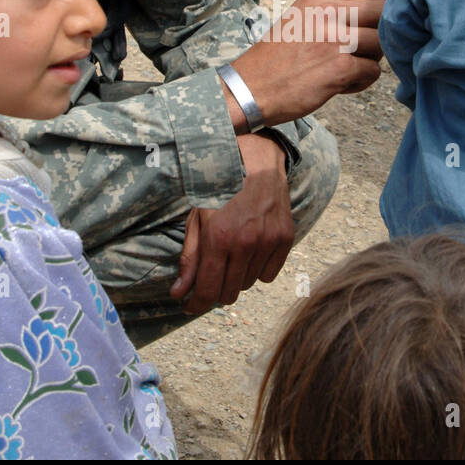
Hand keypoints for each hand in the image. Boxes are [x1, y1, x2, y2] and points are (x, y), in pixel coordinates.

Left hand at [169, 134, 293, 313]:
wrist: (255, 159)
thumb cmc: (218, 185)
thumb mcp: (196, 218)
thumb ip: (189, 258)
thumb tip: (179, 293)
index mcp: (219, 238)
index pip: (208, 291)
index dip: (196, 305)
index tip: (190, 306)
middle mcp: (245, 243)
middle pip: (229, 293)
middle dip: (214, 291)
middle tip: (209, 279)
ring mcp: (268, 241)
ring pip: (249, 284)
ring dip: (236, 278)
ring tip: (230, 257)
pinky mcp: (285, 238)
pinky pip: (270, 274)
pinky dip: (258, 270)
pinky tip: (250, 253)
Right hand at [229, 0, 385, 126]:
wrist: (249, 87)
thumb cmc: (276, 56)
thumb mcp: (299, 15)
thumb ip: (331, 6)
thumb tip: (373, 5)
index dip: (380, 3)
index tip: (371, 20)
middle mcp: (328, 12)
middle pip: (382, 12)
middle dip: (379, 32)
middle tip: (362, 48)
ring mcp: (336, 40)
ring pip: (381, 43)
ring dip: (370, 59)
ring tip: (347, 68)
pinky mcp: (340, 68)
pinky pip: (373, 71)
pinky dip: (361, 81)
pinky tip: (340, 84)